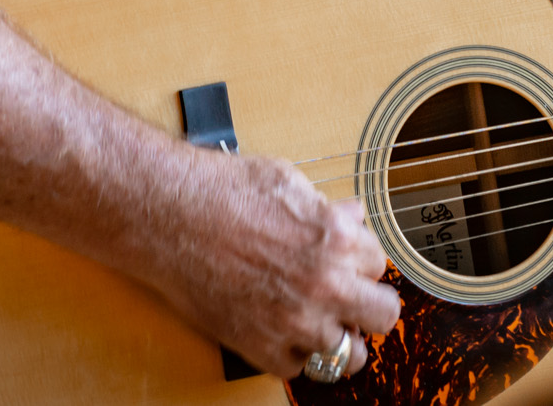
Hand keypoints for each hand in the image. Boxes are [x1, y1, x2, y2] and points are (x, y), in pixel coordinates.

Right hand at [140, 146, 399, 378]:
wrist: (168, 217)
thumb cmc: (223, 191)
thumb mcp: (289, 182)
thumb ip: (328, 208)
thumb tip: (352, 218)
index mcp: (336, 238)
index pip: (379, 263)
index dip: (360, 259)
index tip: (346, 259)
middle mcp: (324, 284)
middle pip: (384, 314)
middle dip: (369, 302)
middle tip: (350, 296)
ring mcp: (294, 322)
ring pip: (350, 354)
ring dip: (339, 335)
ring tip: (321, 320)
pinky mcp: (260, 348)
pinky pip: (299, 368)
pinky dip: (296, 353)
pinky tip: (284, 330)